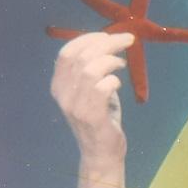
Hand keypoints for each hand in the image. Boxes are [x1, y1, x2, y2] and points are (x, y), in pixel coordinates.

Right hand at [51, 32, 131, 166]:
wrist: (102, 152)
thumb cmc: (101, 118)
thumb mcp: (92, 91)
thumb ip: (94, 71)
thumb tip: (109, 46)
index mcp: (59, 85)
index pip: (66, 53)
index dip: (87, 39)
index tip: (107, 34)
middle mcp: (62, 94)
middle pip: (82, 57)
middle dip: (107, 43)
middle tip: (128, 40)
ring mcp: (75, 106)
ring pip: (90, 70)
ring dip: (111, 60)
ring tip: (122, 64)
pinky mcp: (91, 116)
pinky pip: (102, 88)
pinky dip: (114, 80)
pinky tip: (118, 84)